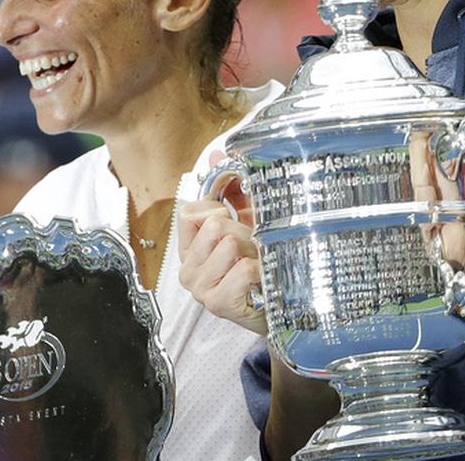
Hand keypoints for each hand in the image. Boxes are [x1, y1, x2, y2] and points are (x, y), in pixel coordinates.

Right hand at [177, 162, 267, 334]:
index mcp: (189, 248)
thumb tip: (218, 154)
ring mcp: (200, 288)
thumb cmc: (258, 267)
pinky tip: (260, 281)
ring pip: (230, 243)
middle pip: (214, 225)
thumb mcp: (245, 224)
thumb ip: (231, 191)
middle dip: (242, 231)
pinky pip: (243, 269)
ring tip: (258, 264)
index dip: (217, 210)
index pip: (188, 212)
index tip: (233, 222)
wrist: (277, 310)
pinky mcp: (218, 303)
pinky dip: (260, 271)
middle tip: (252, 248)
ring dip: (254, 251)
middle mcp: (187, 269)